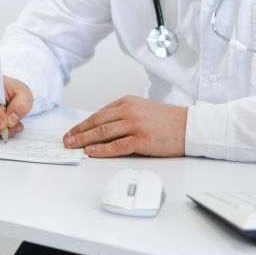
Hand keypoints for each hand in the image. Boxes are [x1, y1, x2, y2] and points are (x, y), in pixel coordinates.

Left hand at [63, 95, 186, 157]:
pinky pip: (117, 145)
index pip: (99, 114)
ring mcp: (135, 125)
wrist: (188, 126)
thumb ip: (123, 115)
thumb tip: (102, 128)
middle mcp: (128, 111)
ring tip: (73, 146)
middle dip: (78, 132)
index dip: (83, 124)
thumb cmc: (167, 120)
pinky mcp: (142, 139)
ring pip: (103, 133)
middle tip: (66, 139)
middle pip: (97, 122)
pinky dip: (101, 150)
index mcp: (127, 102)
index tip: (73, 131)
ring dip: (84, 140)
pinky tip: (91, 152)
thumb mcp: (142, 109)